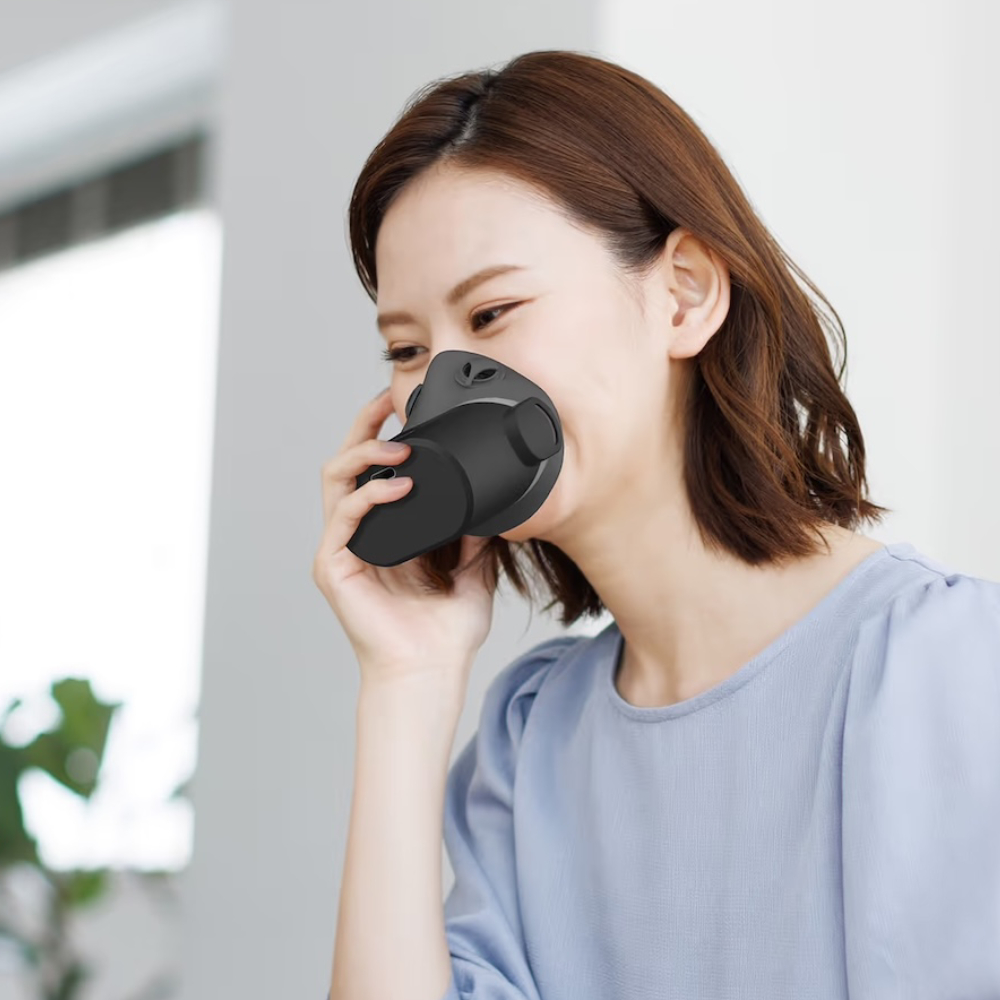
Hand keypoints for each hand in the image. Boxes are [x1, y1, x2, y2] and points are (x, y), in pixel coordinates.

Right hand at [312, 388, 497, 685]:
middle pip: (347, 463)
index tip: (406, 407)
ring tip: (399, 443)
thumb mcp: (474, 567)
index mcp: (385, 531)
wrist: (431, 670)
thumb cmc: (446, 631)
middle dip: (364, 426)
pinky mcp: (334, 567)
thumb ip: (476, 530)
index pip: (374, 470)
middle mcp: (358, 534)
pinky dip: (369, 495)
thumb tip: (496, 496)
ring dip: (364, 453)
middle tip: (387, 401)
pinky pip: (343, 517)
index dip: (383, 434)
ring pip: (335, 479)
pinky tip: (397, 486)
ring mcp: (342, 549)